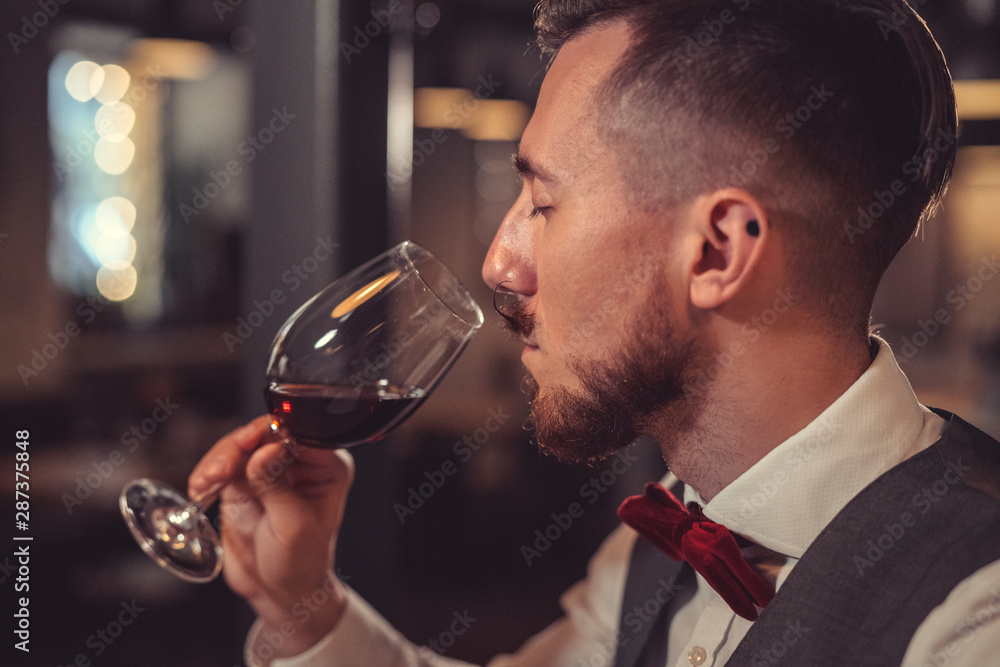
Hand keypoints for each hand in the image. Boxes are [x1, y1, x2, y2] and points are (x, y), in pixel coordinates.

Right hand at [188, 416, 354, 656]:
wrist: (279, 592)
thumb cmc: (299, 563)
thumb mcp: (293, 525)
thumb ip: (277, 486)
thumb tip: (266, 450)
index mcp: (325, 466)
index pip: (297, 432)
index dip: (270, 432)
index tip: (248, 443)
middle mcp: (298, 463)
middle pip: (264, 434)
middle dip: (237, 447)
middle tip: (220, 470)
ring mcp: (268, 470)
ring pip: (238, 447)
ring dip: (217, 460)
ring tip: (206, 482)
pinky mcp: (243, 483)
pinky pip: (221, 466)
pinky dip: (207, 474)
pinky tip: (200, 489)